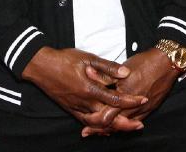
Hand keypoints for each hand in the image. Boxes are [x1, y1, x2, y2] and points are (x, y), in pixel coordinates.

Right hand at [21, 47, 145, 132]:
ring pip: (97, 123)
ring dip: (112, 127)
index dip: (131, 100)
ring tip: (125, 127)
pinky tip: (105, 126)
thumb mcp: (88, 58)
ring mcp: (76, 107)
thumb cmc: (65, 59)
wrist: (41, 66)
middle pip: (108, 118)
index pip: (115, 99)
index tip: (143, 99)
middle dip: (125, 122)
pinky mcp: (70, 109)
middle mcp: (83, 102)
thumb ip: (108, 67)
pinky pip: (86, 122)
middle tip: (139, 124)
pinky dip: (97, 126)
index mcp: (89, 88)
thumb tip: (126, 72)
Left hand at [80, 48, 178, 136]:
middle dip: (98, 129)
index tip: (84, 121)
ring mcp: (141, 109)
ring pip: (123, 125)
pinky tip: (118, 127)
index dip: (93, 120)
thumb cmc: (145, 63)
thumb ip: (105, 75)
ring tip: (99, 132)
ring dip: (110, 129)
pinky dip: (125, 126)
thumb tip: (88, 73)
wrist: (166, 63)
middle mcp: (132, 105)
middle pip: (112, 124)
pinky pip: (135, 123)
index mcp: (123, 94)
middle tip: (86, 132)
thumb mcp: (121, 68)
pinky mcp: (149, 109)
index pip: (105, 114)